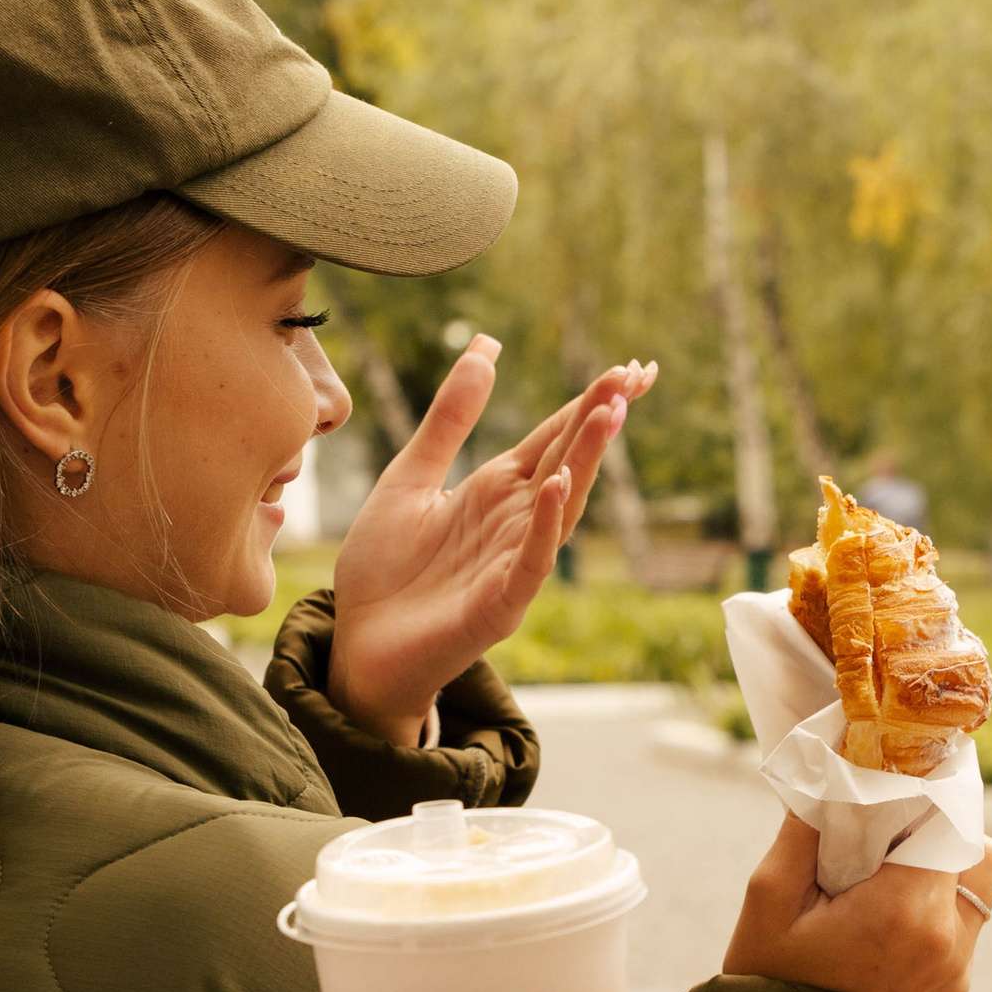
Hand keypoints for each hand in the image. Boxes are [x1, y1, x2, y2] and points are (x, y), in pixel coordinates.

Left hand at [329, 347, 657, 743]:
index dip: (589, 401)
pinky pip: (529, 562)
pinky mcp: (498, 606)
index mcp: (496, 490)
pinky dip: (544, 527)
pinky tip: (554, 489)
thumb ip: (448, 418)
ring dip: (583, 463)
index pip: (554, 436)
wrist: (357, 646)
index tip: (629, 367)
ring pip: (560, 506)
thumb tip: (485, 345)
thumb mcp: (409, 477)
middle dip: (600, 419)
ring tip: (607, 415)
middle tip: (634, 375)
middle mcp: (515, 522)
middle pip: (567, 461)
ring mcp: (512, 564)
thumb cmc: (384, 569)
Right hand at [725, 810, 991, 991]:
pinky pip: (966, 924)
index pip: (950, 823)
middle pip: (982, 851)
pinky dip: (936, 908)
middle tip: (891, 837)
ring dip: (945, 871)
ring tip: (887, 880)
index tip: (898, 784)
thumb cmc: (769, 980)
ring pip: (982, 887)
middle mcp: (946, 939)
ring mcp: (957, 967)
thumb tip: (833, 770)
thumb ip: (805, 828)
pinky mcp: (955, 985)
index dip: (927, 796)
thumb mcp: (769, 898)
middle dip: (944, 833)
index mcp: (904, 910)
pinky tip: (886, 919)